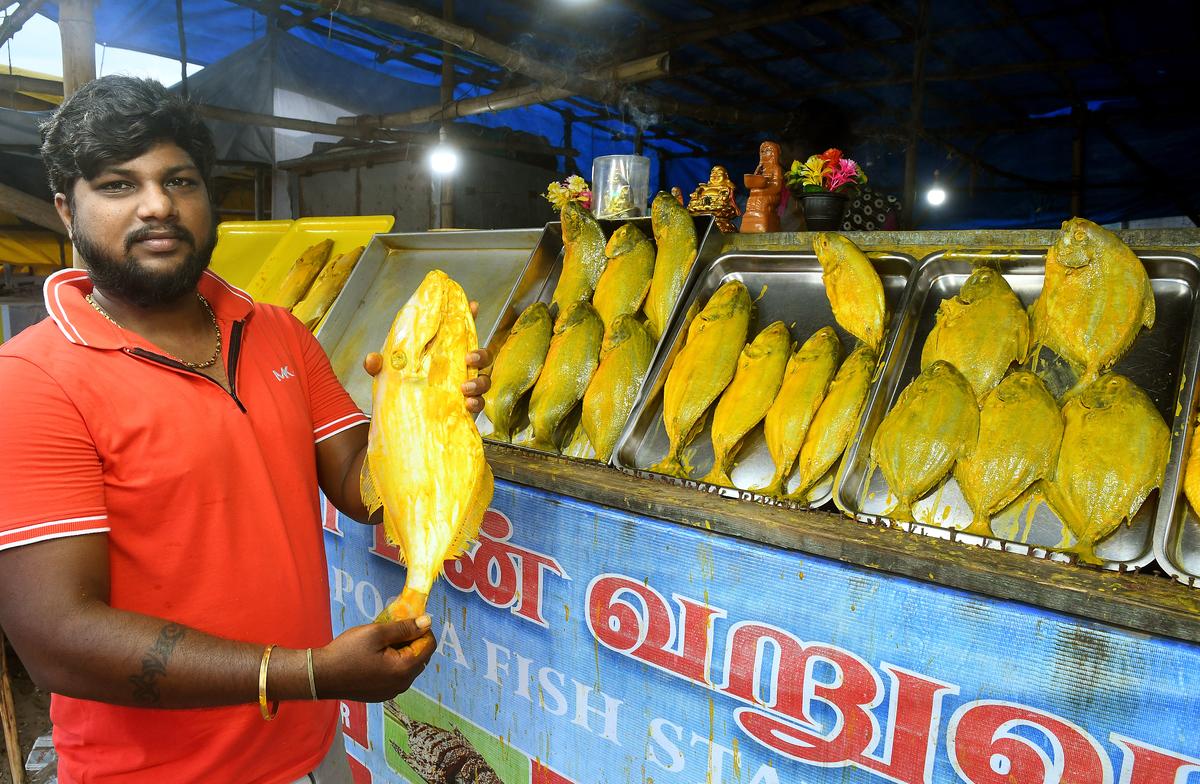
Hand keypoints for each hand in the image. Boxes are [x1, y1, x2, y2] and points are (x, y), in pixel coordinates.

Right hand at [312, 616, 435, 701]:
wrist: (321, 676)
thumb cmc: (346, 652)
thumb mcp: (376, 633)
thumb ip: (404, 627)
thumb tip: (427, 622)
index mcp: (404, 669)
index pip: (429, 645)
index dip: (422, 629)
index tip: (407, 620)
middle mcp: (402, 684)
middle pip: (421, 657)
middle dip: (412, 640)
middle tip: (392, 629)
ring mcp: (392, 692)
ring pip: (409, 667)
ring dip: (403, 652)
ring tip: (382, 642)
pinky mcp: (382, 694)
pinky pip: (397, 676)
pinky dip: (393, 663)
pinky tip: (376, 656)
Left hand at [361, 301, 492, 412]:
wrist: (400, 422)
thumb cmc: (398, 391)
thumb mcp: (386, 375)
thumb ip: (379, 365)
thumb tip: (372, 360)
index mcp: (442, 354)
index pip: (459, 332)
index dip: (469, 317)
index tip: (473, 306)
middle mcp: (457, 369)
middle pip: (481, 356)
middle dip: (480, 354)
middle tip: (469, 358)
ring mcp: (463, 388)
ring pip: (484, 380)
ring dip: (479, 382)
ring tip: (466, 387)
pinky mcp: (464, 408)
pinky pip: (478, 404)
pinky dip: (476, 403)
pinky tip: (467, 404)